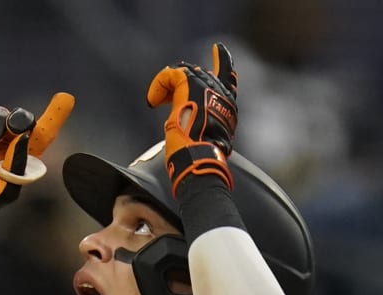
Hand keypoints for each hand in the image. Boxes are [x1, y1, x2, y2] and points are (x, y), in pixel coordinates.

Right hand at [0, 92, 74, 243]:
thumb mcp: (7, 188)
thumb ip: (18, 163)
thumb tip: (24, 136)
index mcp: (19, 155)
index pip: (41, 133)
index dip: (54, 116)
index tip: (66, 99)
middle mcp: (4, 141)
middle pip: (21, 117)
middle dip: (20, 118)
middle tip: (13, 130)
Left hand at [146, 42, 237, 193]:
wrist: (200, 157)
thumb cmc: (202, 157)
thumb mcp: (208, 140)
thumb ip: (203, 124)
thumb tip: (189, 124)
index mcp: (228, 107)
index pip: (229, 79)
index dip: (224, 61)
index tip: (219, 49)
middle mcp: (221, 94)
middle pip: (199, 75)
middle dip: (181, 83)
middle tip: (164, 98)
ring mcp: (207, 87)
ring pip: (184, 73)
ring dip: (168, 86)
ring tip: (157, 100)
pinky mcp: (190, 84)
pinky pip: (171, 75)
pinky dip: (159, 85)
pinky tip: (153, 101)